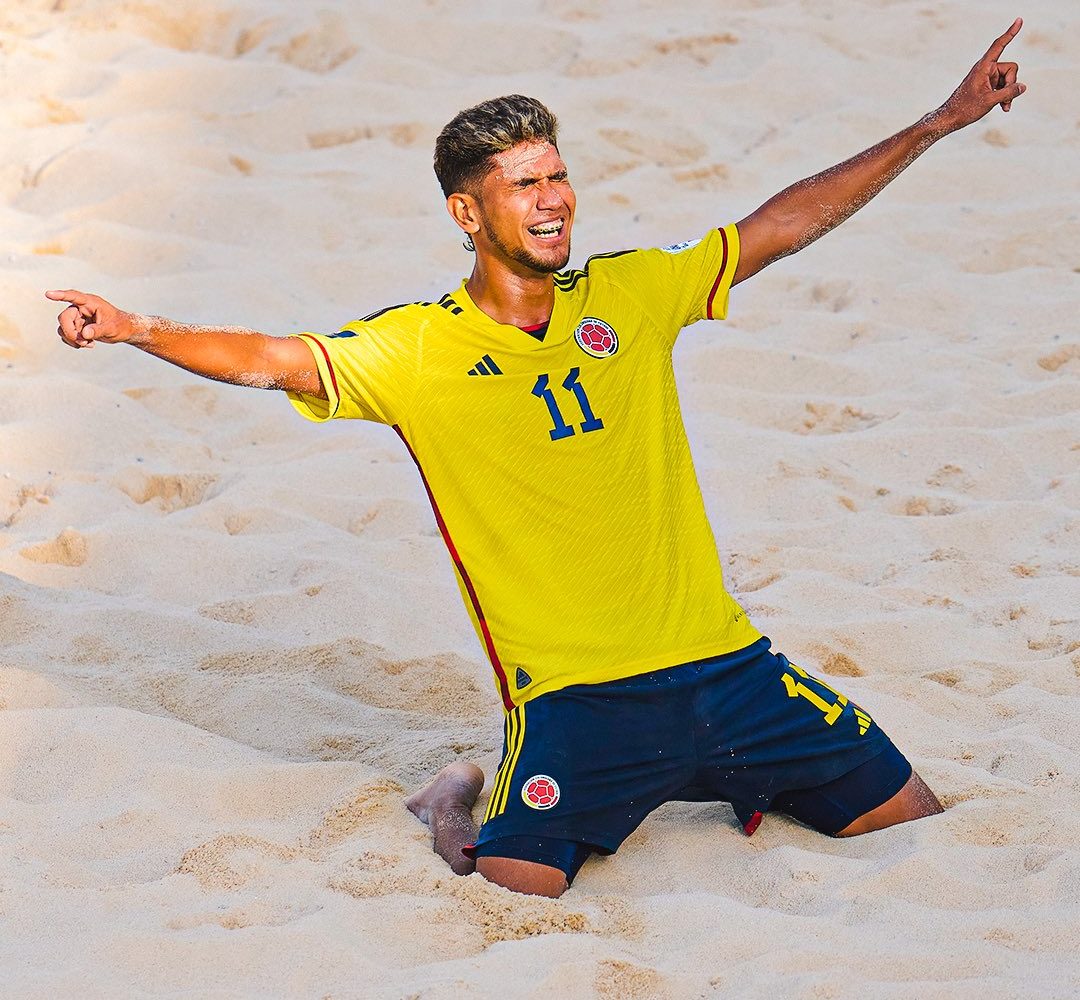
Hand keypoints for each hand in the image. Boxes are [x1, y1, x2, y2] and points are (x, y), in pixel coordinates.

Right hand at [45, 289, 140, 349]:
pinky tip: (88, 344)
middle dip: (71, 332)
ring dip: (73, 339)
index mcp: (90, 302)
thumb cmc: (120, 325)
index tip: (48, 294)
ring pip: (63, 328)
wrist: (124, 331)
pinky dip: (74, 342)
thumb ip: (98, 330)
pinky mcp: (77, 326)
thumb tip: (84, 333)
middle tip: (83, 342)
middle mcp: (81, 308)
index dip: (60, 295)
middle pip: (64, 318)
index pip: (73, 296)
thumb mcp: (112, 328)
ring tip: (89, 344)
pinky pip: (66, 334)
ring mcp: (77, 317)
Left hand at [937, 18, 1025, 132]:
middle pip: (1012, 68)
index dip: (1010, 33)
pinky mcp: (989, 83)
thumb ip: (1008, 93)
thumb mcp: (989, 101)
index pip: (999, 46)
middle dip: (1011, 84)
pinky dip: (1005, 95)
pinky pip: (1004, 85)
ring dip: (1008, 92)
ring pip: (1009, 78)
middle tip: (1005, 101)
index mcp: (983, 66)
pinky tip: (1003, 107)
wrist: (951, 117)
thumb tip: (1023, 86)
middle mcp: (986, 68)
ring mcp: (988, 76)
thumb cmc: (965, 108)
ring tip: (1003, 106)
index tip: (1019, 20)